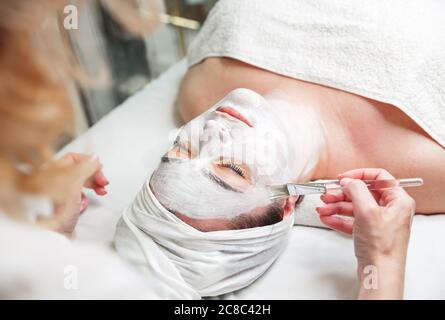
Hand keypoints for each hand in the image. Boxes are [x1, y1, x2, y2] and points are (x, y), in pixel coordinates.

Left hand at [39, 153, 108, 234]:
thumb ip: (84, 170)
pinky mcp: (66, 204)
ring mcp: (61, 193)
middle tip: (104, 182)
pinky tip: (83, 206)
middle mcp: (55, 182)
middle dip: (95, 175)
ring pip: (82, 183)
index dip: (88, 161)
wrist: (55, 237)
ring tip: (101, 192)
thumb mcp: (73, 187)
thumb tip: (95, 158)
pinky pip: (80, 196)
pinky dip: (85, 200)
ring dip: (93, 187)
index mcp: (52, 173)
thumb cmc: (58, 215)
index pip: (73, 158)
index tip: (100, 168)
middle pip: (80, 170)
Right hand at [316, 168, 415, 298]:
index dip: (358, 175)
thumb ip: (356, 190)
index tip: (342, 178)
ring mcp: (379, 221)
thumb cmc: (382, 246)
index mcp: (398, 200)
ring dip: (336, 206)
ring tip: (322, 208)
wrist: (380, 273)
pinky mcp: (369, 232)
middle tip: (327, 195)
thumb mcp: (367, 212)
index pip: (379, 178)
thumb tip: (348, 181)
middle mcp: (390, 209)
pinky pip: (351, 220)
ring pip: (354, 207)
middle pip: (362, 193)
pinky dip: (338, 218)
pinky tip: (326, 218)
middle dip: (341, 194)